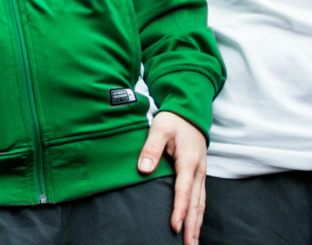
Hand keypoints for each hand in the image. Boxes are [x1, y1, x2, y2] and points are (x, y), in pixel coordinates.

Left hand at [140, 110, 205, 244]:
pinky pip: (200, 199)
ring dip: (197, 224)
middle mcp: (199, 171)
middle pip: (196, 203)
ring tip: (193, 242)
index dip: (179, 210)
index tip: (175, 227)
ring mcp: (201, 174)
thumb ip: (150, 148)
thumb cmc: (173, 121)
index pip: (184, 191)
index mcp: (189, 162)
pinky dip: (198, 214)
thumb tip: (144, 168)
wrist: (189, 113)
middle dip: (192, 226)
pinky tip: (195, 225)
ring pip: (200, 204)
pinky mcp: (200, 175)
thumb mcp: (158, 129)